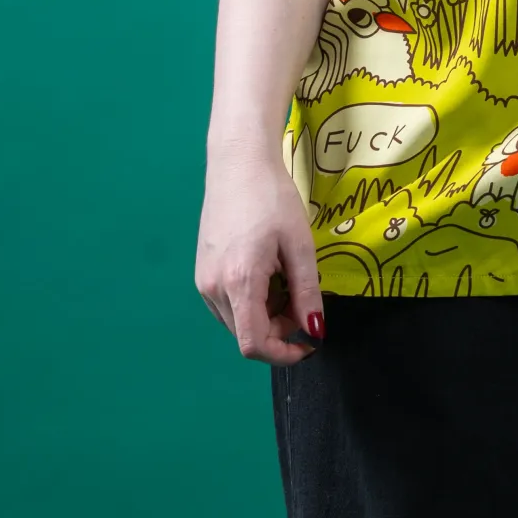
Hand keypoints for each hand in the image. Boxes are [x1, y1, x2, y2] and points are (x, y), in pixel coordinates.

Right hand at [195, 147, 324, 364]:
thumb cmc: (272, 197)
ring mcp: (203, 281)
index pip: (254, 344)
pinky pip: (228, 303)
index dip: (283, 353)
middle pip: (247, 334)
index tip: (308, 343)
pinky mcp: (202, 271)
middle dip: (280, 329)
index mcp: (239, 283)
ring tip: (285, 276)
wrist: (237, 163)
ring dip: (266, 314)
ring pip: (237, 320)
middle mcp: (213, 289)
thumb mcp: (299, 244)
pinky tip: (266, 270)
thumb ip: (307, 292)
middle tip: (303, 298)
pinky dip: (251, 300)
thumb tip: (315, 330)